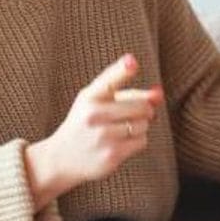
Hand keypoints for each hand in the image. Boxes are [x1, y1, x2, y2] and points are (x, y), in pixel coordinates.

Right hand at [24, 54, 163, 209]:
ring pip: (144, 124)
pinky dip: (137, 141)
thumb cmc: (86, 123)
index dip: (123, 69)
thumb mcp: (97, 101)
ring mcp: (102, 136)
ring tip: (120, 130)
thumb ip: (129, 92)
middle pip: (143, 106)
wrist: (60, 158)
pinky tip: (120, 143)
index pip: (110, 80)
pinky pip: (142, 141)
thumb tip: (159, 93)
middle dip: (144, 110)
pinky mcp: (111, 155)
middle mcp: (93, 115)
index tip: (132, 61)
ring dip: (140, 127)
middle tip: (131, 115)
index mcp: (89, 97)